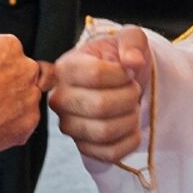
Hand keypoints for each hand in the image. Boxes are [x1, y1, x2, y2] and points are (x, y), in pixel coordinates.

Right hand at [0, 34, 46, 155]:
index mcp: (9, 46)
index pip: (7, 52)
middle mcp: (26, 68)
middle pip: (22, 74)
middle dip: (9, 84)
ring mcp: (31, 96)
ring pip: (25, 99)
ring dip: (12, 106)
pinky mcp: (29, 122)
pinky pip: (23, 123)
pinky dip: (11, 127)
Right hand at [49, 26, 149, 162]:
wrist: (121, 82)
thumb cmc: (119, 59)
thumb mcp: (128, 38)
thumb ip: (132, 42)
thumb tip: (133, 61)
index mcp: (66, 67)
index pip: (95, 74)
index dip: (121, 74)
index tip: (127, 71)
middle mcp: (60, 98)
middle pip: (100, 106)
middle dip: (128, 97)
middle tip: (133, 89)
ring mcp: (69, 125)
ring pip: (104, 131)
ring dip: (130, 119)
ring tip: (131, 106)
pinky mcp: (83, 147)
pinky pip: (110, 153)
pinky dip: (130, 140)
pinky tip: (131, 126)